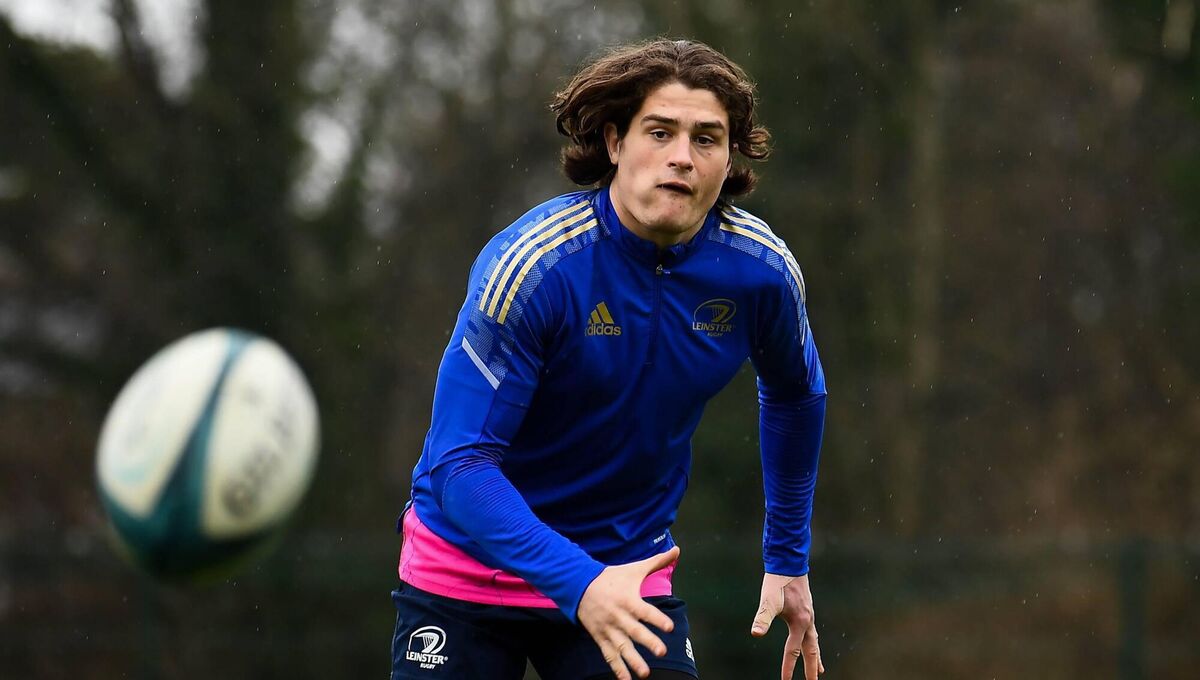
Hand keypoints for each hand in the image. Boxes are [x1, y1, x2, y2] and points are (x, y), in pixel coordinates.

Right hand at [577, 546, 679, 679]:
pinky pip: (609, 655)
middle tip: (661, 652)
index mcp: (629, 600)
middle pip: (635, 631)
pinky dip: (617, 669)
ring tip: (645, 674)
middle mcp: (619, 616)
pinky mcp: (600, 638)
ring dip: (633, 661)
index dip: (658, 619)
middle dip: (648, 642)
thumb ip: (657, 562)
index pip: (645, 611)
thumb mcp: (634, 569)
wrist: (579, 585)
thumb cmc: (611, 577)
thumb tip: (677, 550)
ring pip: (622, 647)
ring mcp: (609, 629)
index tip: (670, 627)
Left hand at [750, 573, 823, 679]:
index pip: (792, 651)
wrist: (788, 563)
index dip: (788, 667)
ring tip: (819, 670)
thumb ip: (763, 617)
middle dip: (811, 668)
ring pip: (814, 642)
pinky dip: (812, 642)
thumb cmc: (777, 581)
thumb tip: (756, 633)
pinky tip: (809, 643)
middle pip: (811, 650)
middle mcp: (808, 621)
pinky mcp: (806, 610)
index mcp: (800, 622)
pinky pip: (812, 632)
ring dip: (815, 657)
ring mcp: (809, 616)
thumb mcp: (768, 600)